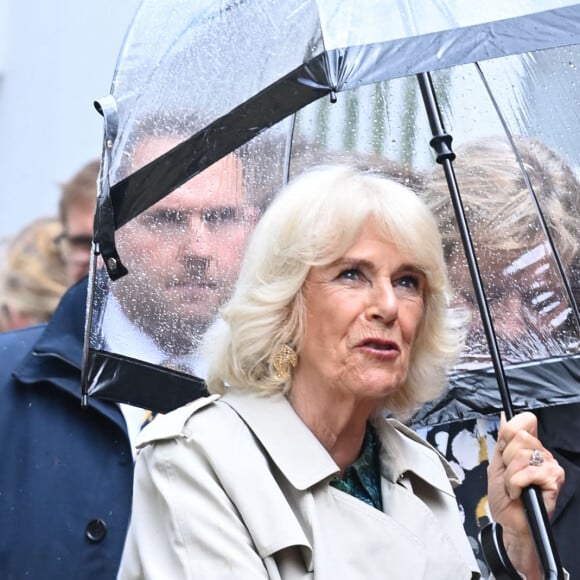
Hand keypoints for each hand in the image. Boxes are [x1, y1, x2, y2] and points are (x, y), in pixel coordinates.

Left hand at [487, 412, 564, 577]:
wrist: (510, 521)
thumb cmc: (504, 498)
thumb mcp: (496, 464)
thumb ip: (501, 440)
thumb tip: (505, 417)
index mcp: (528, 447)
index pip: (526, 420)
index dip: (511, 429)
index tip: (504, 447)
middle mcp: (541, 453)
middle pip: (519, 437)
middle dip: (506, 459)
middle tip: (509, 475)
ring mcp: (550, 465)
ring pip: (521, 455)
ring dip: (510, 475)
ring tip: (514, 486)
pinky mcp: (554, 479)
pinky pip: (527, 472)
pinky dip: (516, 484)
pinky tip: (520, 493)